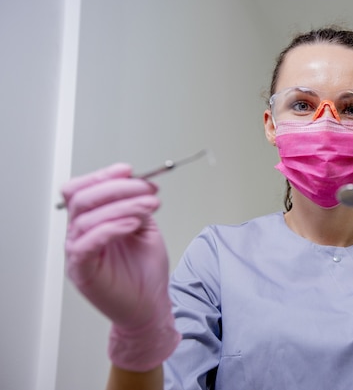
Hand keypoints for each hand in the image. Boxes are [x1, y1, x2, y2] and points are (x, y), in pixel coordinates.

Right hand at [62, 163, 179, 371]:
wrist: (151, 305)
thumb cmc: (145, 272)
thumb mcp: (145, 228)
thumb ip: (136, 205)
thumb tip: (137, 181)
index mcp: (91, 222)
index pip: (82, 190)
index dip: (102, 176)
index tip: (129, 170)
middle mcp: (79, 235)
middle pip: (82, 199)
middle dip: (117, 188)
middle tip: (146, 189)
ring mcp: (78, 253)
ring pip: (87, 218)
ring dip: (122, 205)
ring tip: (149, 206)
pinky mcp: (83, 271)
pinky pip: (86, 244)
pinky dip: (111, 228)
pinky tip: (133, 224)